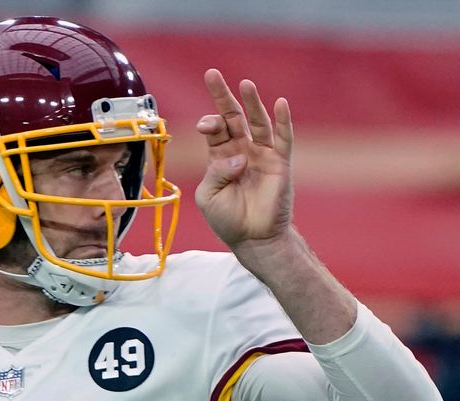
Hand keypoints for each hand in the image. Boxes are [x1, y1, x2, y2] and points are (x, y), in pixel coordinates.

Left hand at [194, 68, 293, 249]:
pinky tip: (280, 103)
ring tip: (245, 84)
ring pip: (257, 123)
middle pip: (233, 117)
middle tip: (212, 74)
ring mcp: (262, 155)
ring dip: (251, 103)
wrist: (253, 238)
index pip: (215, 130)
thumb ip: (215, 174)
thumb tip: (238, 157)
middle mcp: (241, 150)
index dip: (210, 123)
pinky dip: (283, 121)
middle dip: (223, 97)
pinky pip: (283, 139)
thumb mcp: (209, 196)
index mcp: (220, 157)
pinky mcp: (280, 164)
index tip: (204, 125)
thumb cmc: (227, 219)